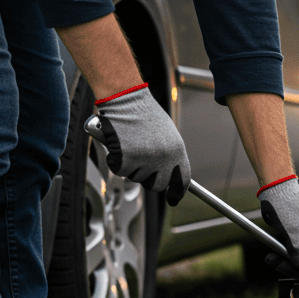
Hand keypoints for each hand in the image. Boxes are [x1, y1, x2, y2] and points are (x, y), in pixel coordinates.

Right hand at [86, 84, 190, 205]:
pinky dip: (116, 161)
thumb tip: (171, 174)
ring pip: (137, 177)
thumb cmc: (144, 113)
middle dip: (149, 179)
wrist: (125, 98)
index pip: (182, 180)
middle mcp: (164, 158)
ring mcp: (145, 160)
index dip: (177, 192)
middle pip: (158, 185)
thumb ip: (170, 155)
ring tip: (130, 144)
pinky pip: (120, 171)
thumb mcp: (167, 134)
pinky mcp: (125, 160)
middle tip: (141, 163)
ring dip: (131, 166)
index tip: (173, 198)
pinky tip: (119, 145)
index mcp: (177, 150)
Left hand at [258, 176, 298, 276]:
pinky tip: (271, 256)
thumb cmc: (286, 203)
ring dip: (286, 261)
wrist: (273, 187)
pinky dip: (281, 255)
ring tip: (272, 260)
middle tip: (282, 267)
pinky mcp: (294, 233)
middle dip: (297, 267)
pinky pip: (290, 250)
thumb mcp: (292, 230)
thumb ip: (298, 252)